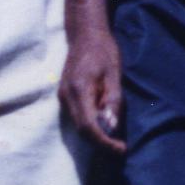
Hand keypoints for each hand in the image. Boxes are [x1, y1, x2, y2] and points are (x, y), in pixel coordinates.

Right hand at [60, 22, 126, 155]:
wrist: (85, 34)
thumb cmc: (103, 51)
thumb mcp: (114, 74)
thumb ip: (112, 99)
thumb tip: (111, 126)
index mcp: (78, 90)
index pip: (88, 126)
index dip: (104, 142)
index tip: (121, 149)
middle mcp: (66, 97)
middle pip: (81, 131)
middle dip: (101, 144)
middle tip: (121, 150)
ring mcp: (63, 97)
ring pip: (78, 126)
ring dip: (96, 137)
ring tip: (116, 142)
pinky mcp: (66, 96)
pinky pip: (77, 118)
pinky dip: (91, 127)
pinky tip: (106, 127)